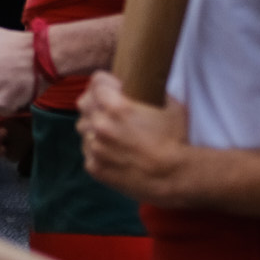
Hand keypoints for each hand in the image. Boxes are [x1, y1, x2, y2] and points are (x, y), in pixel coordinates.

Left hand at [75, 71, 191, 203]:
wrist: (176, 178)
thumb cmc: (176, 141)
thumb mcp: (170, 106)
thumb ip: (151, 93)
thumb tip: (144, 85)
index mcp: (116, 107)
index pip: (97, 81)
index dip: (106, 82)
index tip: (113, 86)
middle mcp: (100, 125)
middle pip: (84, 102)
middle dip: (95, 101)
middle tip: (108, 107)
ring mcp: (95, 147)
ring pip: (83, 128)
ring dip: (94, 126)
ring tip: (111, 132)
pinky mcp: (95, 167)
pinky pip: (87, 152)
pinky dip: (96, 150)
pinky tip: (112, 152)